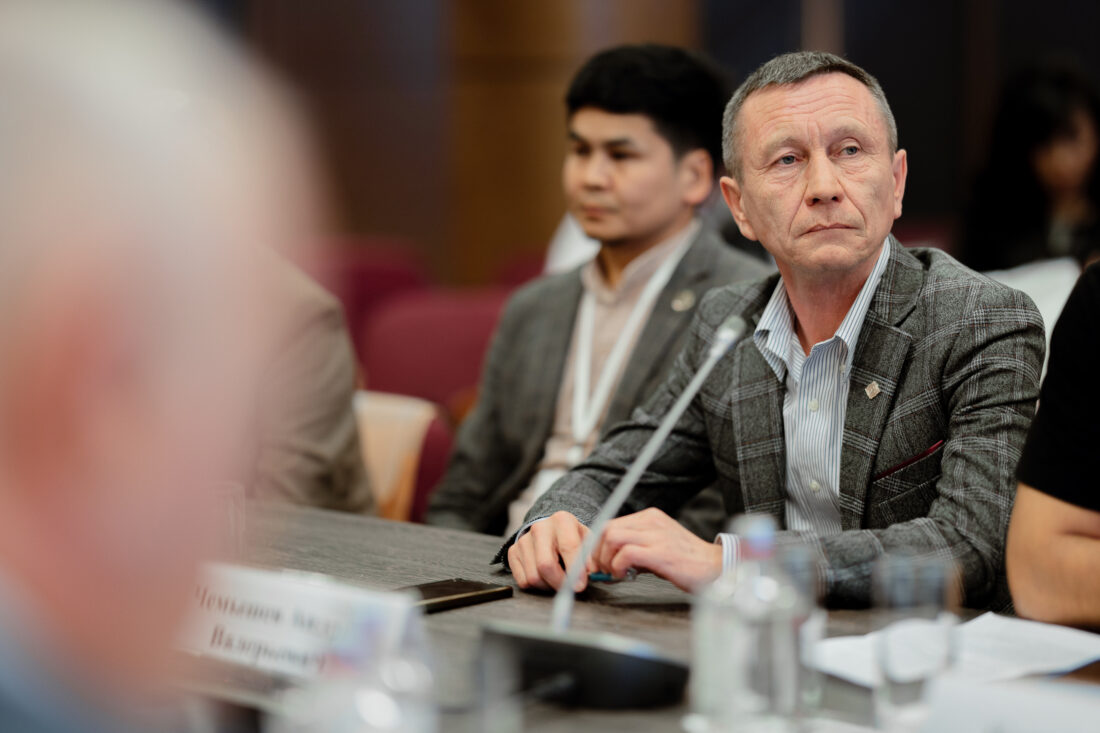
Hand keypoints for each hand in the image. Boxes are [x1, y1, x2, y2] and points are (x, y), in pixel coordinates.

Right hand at [507, 511, 596, 591]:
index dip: (575, 571)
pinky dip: (536, 585)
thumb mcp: (587, 542)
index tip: (580, 585)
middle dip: (559, 583)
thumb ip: (592, 557)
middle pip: (545, 565)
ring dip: (548, 586)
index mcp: (562, 520)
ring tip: (557, 579)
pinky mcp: (513, 551)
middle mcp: (540, 527)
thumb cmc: (572, 538)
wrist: (552, 530)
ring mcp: (524, 539)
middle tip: (568, 588)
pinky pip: (523, 581)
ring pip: (533, 577)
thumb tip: (594, 573)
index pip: (569, 548)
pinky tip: (545, 576)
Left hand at [593, 507, 721, 591]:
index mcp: (650, 517)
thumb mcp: (658, 545)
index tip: (597, 562)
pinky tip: (624, 576)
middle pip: (607, 528)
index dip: (598, 545)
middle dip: (597, 552)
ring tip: (615, 573)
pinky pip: (626, 553)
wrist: (715, 567)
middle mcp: (651, 521)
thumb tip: (610, 561)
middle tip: (603, 570)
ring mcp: (656, 535)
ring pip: (612, 537)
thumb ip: (636, 548)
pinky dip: (618, 566)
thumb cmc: (687, 561)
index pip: (611, 524)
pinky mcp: (660, 552)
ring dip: (606, 559)